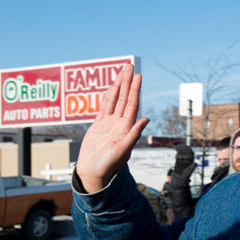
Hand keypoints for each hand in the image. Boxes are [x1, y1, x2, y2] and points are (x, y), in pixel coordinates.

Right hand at [76, 64, 148, 192]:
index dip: (135, 90)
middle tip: (130, 65)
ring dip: (118, 86)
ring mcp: (109, 124)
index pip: (132, 104)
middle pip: (124, 98)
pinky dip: (107, 97)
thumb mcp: (122, 151)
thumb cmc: (108, 166)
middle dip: (127, 82)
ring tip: (122, 71)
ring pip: (114, 100)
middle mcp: (119, 123)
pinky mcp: (98, 126)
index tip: (138, 76)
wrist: (93, 174)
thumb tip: (146, 119)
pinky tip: (111, 87)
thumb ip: (133, 134)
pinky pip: (103, 108)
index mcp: (126, 128)